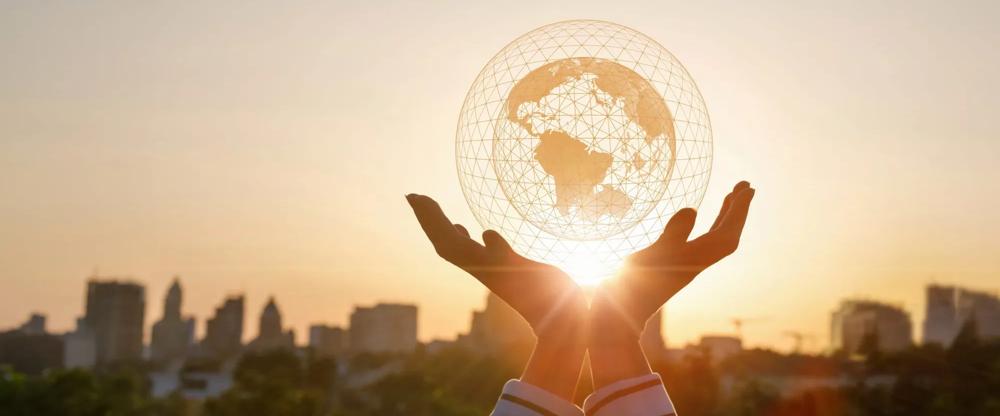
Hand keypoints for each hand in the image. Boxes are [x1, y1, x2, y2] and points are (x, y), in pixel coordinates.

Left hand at [406, 194, 587, 398]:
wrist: (562, 322)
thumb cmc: (549, 296)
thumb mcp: (526, 269)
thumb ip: (503, 252)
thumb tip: (485, 233)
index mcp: (481, 264)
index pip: (446, 239)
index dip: (430, 219)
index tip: (415, 197)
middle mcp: (481, 266)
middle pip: (445, 241)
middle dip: (429, 218)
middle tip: (412, 195)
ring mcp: (491, 268)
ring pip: (457, 245)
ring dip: (442, 225)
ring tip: (429, 207)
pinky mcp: (505, 269)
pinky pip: (475, 250)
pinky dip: (464, 236)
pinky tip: (463, 229)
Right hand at [589, 181, 754, 385]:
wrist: (617, 315)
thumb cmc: (633, 286)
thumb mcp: (652, 255)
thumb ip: (673, 233)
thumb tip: (693, 210)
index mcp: (695, 260)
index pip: (727, 235)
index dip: (739, 211)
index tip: (747, 188)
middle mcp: (694, 262)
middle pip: (726, 236)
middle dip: (736, 210)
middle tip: (745, 186)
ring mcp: (683, 265)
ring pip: (713, 239)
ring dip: (723, 217)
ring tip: (729, 197)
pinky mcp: (670, 266)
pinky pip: (698, 242)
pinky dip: (704, 226)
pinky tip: (695, 218)